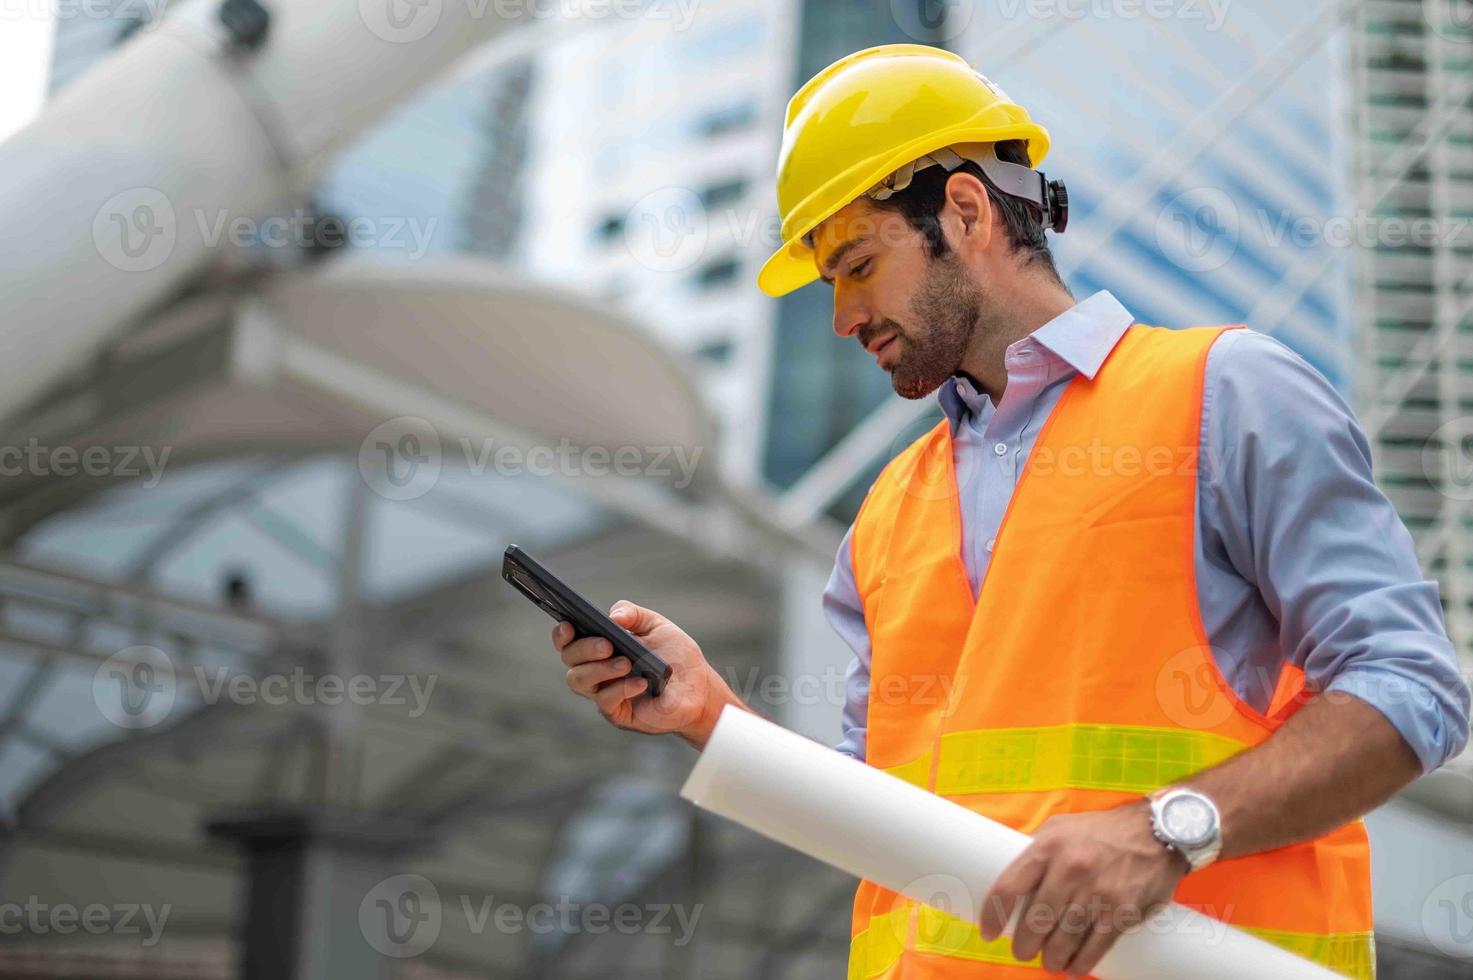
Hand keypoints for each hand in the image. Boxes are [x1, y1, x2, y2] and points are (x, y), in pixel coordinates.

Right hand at [554, 602, 734, 743]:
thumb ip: (633, 614)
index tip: (568, 624)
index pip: (569, 640)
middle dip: (584, 649)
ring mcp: (604, 692)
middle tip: (607, 644)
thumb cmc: (675, 655)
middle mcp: (596, 670)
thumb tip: (613, 617)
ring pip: (579, 681)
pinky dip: (621, 688)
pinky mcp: (617, 713)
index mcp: (600, 647)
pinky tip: (640, 682)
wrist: (698, 688)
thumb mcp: (656, 626)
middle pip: (570, 659)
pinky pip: (605, 701)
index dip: (562, 633)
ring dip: (600, 669)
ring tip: (626, 663)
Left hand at [979, 801, 1187, 976]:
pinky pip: (1095, 947)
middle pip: (1035, 921)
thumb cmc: (1102, 830)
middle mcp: (1070, 869)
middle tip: (1023, 952)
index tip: (988, 932)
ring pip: (1063, 939)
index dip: (992, 915)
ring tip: (1049, 961)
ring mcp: (1097, 892)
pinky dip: (1081, 963)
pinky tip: (1074, 968)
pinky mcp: (1122, 911)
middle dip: (1024, 945)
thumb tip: (1013, 879)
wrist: (1158, 831)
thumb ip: (1037, 851)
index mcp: (1048, 846)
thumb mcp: (1061, 827)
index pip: (1008, 887)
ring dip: (1052, 958)